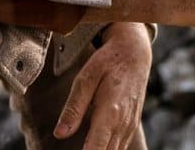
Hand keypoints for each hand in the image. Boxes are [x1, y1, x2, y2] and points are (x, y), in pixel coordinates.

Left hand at [54, 22, 150, 148]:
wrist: (134, 53)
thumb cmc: (107, 63)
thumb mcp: (85, 79)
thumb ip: (73, 108)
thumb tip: (59, 134)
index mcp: (110, 113)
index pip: (96, 149)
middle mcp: (123, 124)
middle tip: (75, 147)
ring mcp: (129, 126)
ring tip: (84, 145)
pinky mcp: (131, 125)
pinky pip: (120, 147)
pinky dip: (106, 149)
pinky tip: (94, 145)